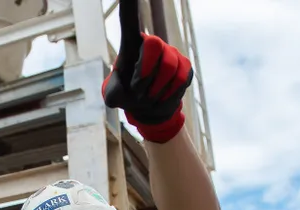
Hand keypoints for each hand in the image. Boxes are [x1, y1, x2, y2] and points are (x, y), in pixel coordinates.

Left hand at [101, 4, 193, 143]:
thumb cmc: (126, 96)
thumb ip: (116, 95)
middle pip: (153, 45)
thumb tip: (126, 94)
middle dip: (145, 72)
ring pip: (169, 67)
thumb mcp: (114, 97)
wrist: (147, 108)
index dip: (129, 1)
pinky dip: (169, 95)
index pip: (129, 17)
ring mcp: (171, 54)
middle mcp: (152, 43)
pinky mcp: (186, 67)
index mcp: (131, 44)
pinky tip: (161, 97)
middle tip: (137, 91)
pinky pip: (181, 80)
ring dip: (156, 90)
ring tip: (147, 97)